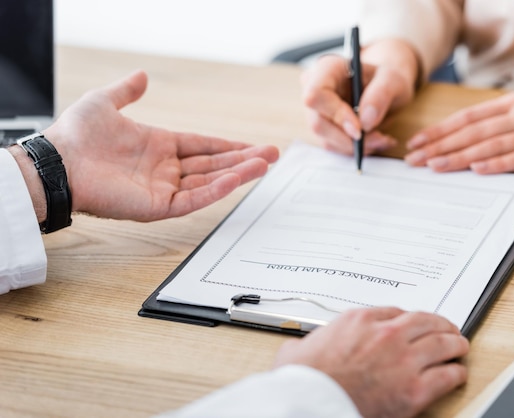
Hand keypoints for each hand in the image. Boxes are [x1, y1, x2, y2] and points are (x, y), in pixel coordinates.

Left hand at [44, 70, 278, 220]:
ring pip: (211, 181)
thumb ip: (127, 91)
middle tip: (273, 153)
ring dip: (239, 172)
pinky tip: (237, 177)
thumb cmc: (76, 134)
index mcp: (159, 146)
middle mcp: (166, 169)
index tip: (252, 145)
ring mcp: (164, 188)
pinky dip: (217, 189)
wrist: (59, 162)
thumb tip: (141, 76)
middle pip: (214, 163)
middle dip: (245, 158)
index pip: (203, 146)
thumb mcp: (104, 102)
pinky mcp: (159, 206)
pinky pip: (194, 197)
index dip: (228, 145)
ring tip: (266, 164)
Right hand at [274, 307, 468, 417]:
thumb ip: (309, 341)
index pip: (397, 312)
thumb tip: (298, 348)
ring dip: (455, 344)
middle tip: (448, 329)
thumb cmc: (304, 379)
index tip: (414, 324)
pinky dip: (455, 373)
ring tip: (460, 346)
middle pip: (427, 322)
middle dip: (441, 325)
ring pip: (443, 344)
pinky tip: (457, 374)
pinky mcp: (414, 390)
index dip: (410, 319)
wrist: (310, 403)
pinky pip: (446, 375)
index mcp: (361, 320)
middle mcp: (387, 335)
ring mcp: (403, 361)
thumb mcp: (299, 348)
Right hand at [302, 39, 418, 155]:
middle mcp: (314, 89)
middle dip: (349, 138)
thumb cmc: (386, 79)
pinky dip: (355, 149)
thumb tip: (365, 121)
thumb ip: (381, 94)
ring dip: (355, 146)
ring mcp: (316, 111)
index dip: (336, 115)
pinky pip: (334, 146)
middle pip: (318, 123)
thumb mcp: (393, 80)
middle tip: (379, 139)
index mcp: (327, 69)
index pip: (316, 95)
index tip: (360, 129)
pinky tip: (374, 141)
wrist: (384, 88)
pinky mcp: (323, 128)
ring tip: (382, 139)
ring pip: (326, 139)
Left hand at [405, 91, 513, 173]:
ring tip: (434, 166)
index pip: (467, 118)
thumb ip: (502, 120)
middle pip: (471, 131)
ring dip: (458, 156)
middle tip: (414, 159)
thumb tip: (466, 137)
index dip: (439, 130)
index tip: (417, 142)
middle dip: (439, 146)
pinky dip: (496, 164)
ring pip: (488, 144)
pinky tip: (476, 169)